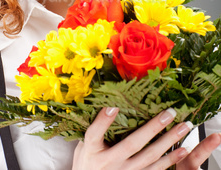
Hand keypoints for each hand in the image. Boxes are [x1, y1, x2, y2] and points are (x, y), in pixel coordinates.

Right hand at [72, 107, 220, 169]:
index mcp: (92, 151)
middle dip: (152, 127)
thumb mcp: (84, 145)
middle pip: (132, 144)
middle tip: (169, 113)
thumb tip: (110, 104)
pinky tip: (182, 150)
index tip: (113, 105)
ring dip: (168, 140)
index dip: (104, 120)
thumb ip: (95, 129)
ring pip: (150, 156)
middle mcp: (110, 163)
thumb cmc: (88, 162)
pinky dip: (171, 160)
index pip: (95, 133)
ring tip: (183, 127)